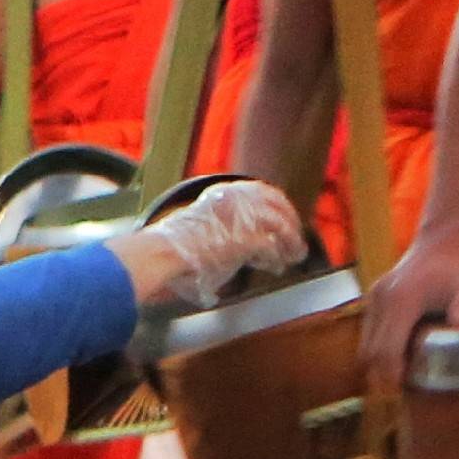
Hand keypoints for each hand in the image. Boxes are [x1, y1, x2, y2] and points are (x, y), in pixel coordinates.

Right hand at [171, 184, 301, 294]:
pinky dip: (276, 258)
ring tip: (293, 256)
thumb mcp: (202, 224)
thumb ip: (222, 226)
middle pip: (278, 205)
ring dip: (290, 242)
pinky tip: (276, 267)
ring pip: (281, 225)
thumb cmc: (174, 246)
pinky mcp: (245, 239)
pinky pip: (272, 248)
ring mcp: (242, 217)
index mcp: (225, 191)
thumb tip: (238, 240)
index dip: (279, 206)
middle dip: (292, 223)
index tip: (286, 217)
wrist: (163, 252)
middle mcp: (237, 199)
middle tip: (296, 240)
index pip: (263, 191)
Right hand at [360, 225, 458, 404]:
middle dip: (384, 374)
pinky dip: (381, 348)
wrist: (449, 243)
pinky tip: (404, 353)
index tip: (406, 392)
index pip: (385, 351)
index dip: (393, 376)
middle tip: (409, 387)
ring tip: (408, 372)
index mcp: (401, 300)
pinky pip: (370, 333)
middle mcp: (381, 298)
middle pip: (369, 352)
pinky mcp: (374, 298)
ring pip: (366, 345)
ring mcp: (374, 297)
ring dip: (381, 362)